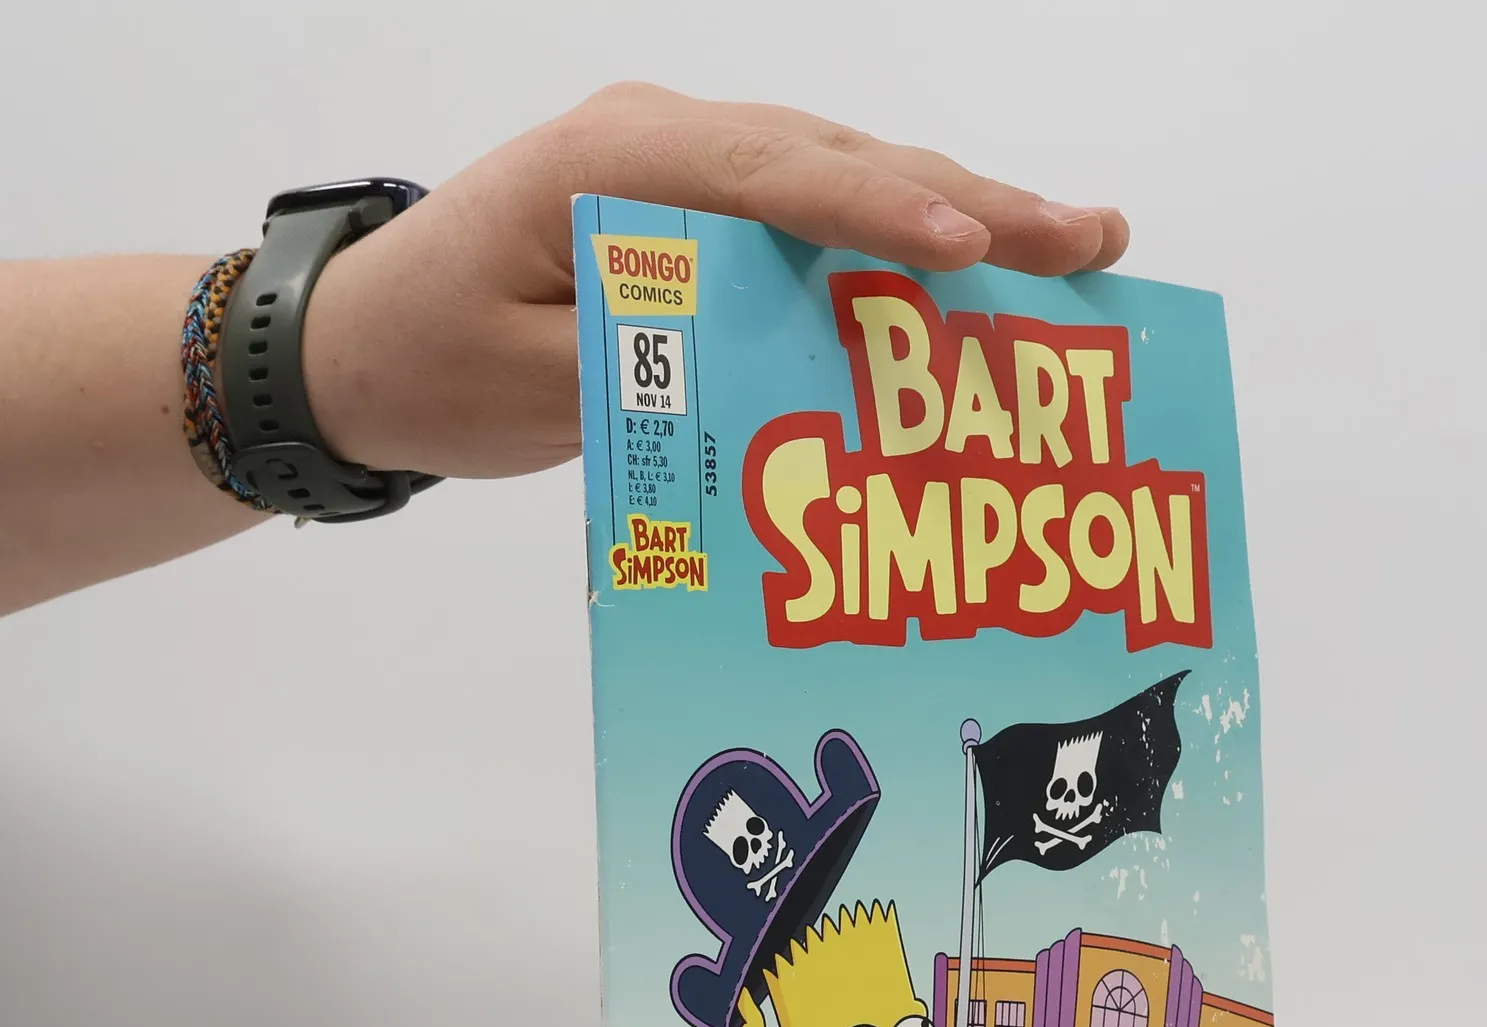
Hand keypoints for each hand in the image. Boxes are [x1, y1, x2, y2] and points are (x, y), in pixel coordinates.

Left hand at [303, 85, 1128, 479]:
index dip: (879, 214)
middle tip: (1089, 239)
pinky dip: (909, 245)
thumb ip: (645, 372)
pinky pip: (822, 220)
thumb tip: (772, 377)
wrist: (361, 343)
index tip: (973, 250)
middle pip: (838, 161)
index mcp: (612, 165)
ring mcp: (690, 173)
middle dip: (972, 204)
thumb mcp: (525, 385)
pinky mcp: (705, 219)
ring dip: (965, 214)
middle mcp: (664, 144)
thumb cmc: (428, 360)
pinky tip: (991, 270)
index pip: (768, 177)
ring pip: (848, 179)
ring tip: (1080, 245)